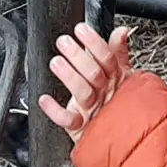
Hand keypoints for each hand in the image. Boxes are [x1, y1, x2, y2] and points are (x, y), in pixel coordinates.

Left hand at [38, 22, 132, 141]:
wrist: (119, 137)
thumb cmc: (117, 104)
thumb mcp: (122, 76)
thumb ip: (118, 53)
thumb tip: (122, 31)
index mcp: (115, 79)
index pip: (107, 58)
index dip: (94, 42)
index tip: (81, 29)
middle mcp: (104, 94)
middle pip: (94, 74)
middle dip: (79, 56)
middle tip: (64, 42)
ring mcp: (93, 111)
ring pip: (83, 93)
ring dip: (69, 77)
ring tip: (56, 62)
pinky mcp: (81, 128)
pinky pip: (69, 120)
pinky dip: (55, 111)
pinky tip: (44, 99)